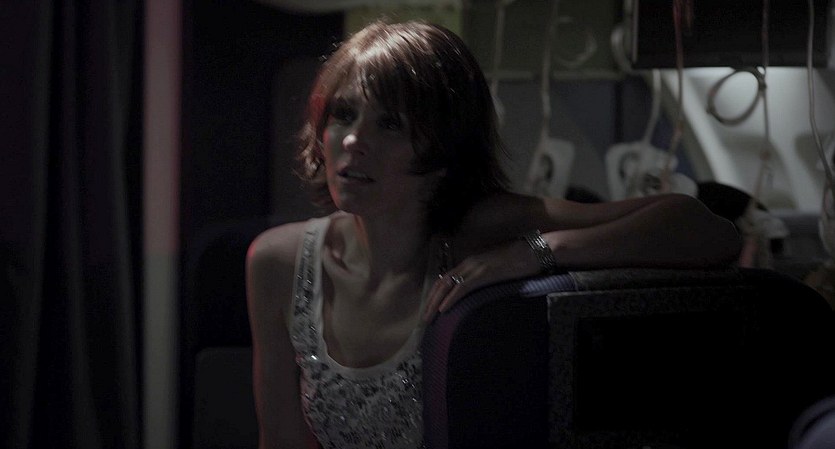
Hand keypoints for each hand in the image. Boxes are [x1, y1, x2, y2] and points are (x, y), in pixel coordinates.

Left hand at [422, 239, 542, 322]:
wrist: (535, 252)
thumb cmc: (521, 262)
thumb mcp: (497, 271)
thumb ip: (485, 278)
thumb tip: (479, 292)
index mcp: (470, 263)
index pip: (446, 279)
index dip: (435, 294)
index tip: (429, 310)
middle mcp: (468, 264)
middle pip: (441, 283)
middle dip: (429, 301)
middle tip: (422, 320)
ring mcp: (475, 267)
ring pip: (447, 285)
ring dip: (435, 303)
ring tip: (427, 318)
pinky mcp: (483, 273)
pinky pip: (462, 287)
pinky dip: (450, 299)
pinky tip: (443, 310)